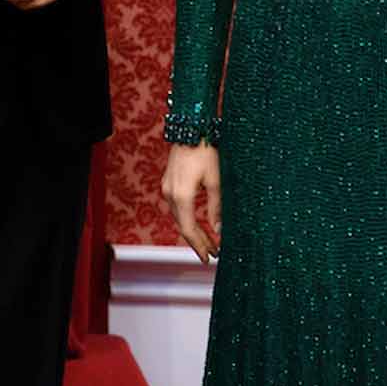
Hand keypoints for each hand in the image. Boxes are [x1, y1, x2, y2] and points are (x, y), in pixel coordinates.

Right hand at [161, 143, 221, 264]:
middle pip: (182, 225)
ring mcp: (167, 187)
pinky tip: (196, 222)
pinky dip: (186, 218)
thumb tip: (219, 230)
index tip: (210, 258)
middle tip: (211, 254)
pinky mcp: (169, 182)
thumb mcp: (217, 181)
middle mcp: (170, 193)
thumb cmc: (206, 151)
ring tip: (207, 241)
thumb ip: (217, 208)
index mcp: (182, 196)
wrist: (190, 128)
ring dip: (192, 231)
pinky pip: (176, 207)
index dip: (199, 246)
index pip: (189, 229)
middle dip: (197, 241)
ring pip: (179, 217)